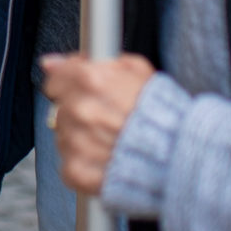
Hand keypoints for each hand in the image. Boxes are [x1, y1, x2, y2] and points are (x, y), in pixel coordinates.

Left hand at [38, 52, 155, 196]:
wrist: (179, 156)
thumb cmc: (162, 114)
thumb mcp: (136, 70)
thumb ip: (93, 60)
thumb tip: (51, 63)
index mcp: (91, 80)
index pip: (56, 80)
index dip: (69, 87)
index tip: (82, 94)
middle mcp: (80, 110)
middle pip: (60, 110)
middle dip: (80, 113)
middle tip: (107, 121)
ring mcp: (75, 142)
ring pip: (63, 136)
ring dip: (81, 138)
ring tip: (111, 141)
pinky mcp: (77, 170)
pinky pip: (67, 164)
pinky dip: (84, 164)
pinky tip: (106, 159)